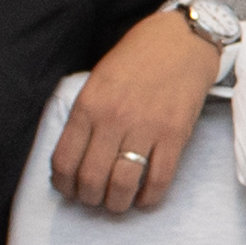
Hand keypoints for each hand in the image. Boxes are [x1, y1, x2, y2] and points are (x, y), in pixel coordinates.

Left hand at [51, 7, 220, 213]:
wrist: (180, 41)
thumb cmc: (136, 60)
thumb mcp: (96, 81)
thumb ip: (84, 118)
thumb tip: (74, 160)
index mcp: (88, 105)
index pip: (64, 161)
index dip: (64, 186)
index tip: (70, 190)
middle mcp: (114, 119)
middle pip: (92, 179)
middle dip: (90, 199)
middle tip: (95, 199)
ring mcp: (146, 128)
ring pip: (123, 185)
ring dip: (117, 203)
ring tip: (118, 202)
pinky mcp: (175, 135)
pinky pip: (159, 180)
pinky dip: (149, 198)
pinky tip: (144, 198)